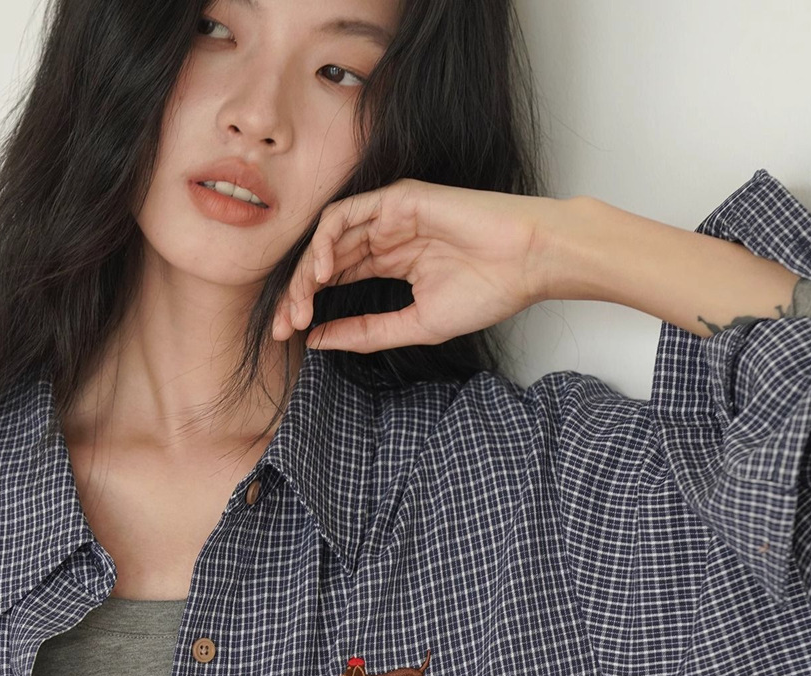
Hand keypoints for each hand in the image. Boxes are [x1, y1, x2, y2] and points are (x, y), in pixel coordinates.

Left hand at [272, 178, 564, 353]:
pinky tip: (322, 273)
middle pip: (326, 261)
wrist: (526, 262)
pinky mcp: (396, 199)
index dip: (309, 305)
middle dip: (298, 293)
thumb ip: (366, 332)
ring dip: (307, 272)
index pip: (336, 281)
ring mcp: (389, 216)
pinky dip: (327, 241)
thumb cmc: (486, 292)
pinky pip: (346, 215)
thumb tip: (317, 341)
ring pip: (329, 238)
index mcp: (390, 263)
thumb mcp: (415, 325)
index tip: (291, 335)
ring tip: (301, 305)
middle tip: (284, 324)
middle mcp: (384, 237)